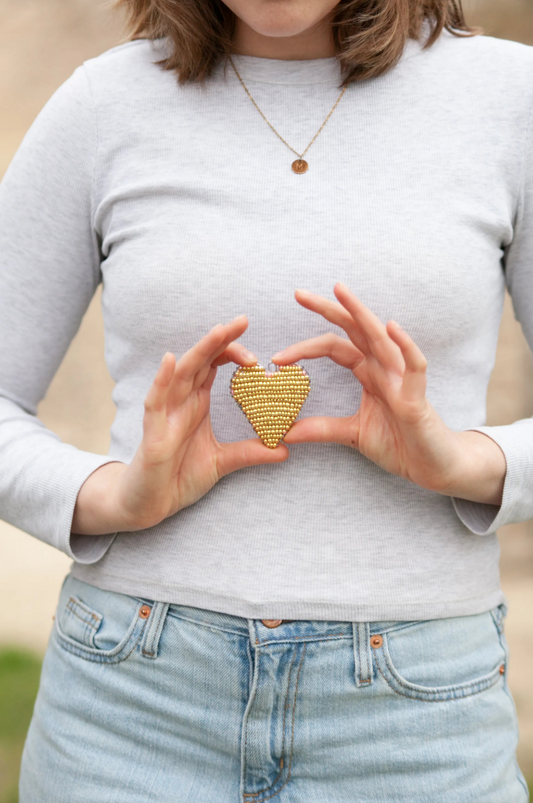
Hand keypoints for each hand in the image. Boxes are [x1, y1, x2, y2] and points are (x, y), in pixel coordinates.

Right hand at [72, 316, 287, 534]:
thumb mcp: (223, 463)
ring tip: (218, 332)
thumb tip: (285, 449)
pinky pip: (155, 402)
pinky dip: (162, 380)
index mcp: (196, 404)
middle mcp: (180, 402)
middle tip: (244, 320)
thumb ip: (251, 453)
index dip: (233, 351)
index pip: (214, 366)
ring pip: (180, 374)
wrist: (150, 504)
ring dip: (199, 351)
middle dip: (221, 340)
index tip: (259, 349)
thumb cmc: (179, 477)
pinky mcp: (152, 433)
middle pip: (200, 361)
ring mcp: (165, 414)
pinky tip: (170, 361)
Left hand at [272, 283, 505, 504]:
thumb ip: (322, 429)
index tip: (276, 357)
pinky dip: (405, 346)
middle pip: (354, 330)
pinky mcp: (417, 398)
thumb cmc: (400, 444)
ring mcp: (402, 380)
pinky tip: (391, 327)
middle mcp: (384, 368)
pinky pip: (414, 367)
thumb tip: (286, 432)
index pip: (334, 347)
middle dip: (328, 310)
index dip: (305, 348)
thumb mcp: (352, 435)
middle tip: (298, 293)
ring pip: (381, 339)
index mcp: (368, 373)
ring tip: (341, 293)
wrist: (431, 466)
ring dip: (361, 314)